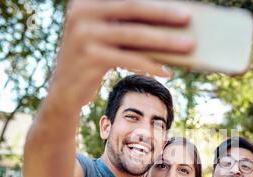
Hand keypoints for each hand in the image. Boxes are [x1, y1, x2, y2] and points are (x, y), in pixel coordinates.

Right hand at [49, 0, 193, 107]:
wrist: (64, 92)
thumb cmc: (93, 61)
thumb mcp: (105, 38)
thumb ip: (126, 26)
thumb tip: (169, 26)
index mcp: (86, 1)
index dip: (152, 0)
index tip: (179, 2)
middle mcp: (82, 12)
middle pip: (132, 9)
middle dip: (163, 14)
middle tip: (188, 18)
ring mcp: (84, 35)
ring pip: (134, 36)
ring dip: (165, 41)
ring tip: (187, 45)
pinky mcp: (90, 58)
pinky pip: (130, 59)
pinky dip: (152, 65)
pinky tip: (168, 71)